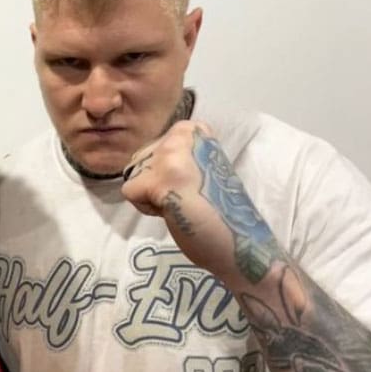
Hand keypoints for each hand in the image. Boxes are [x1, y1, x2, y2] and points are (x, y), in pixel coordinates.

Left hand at [121, 120, 281, 285]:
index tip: (192, 179)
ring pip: (136, 170)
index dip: (170, 162)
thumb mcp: (207, 166)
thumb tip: (155, 157)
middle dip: (158, 178)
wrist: (240, 240)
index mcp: (197, 131)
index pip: (165, 139)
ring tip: (178, 204)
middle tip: (184, 196)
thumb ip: (185, 155)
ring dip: (151, 190)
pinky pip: (130, 190)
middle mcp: (181, 137)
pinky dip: (145, 207)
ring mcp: (168, 157)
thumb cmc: (224, 207)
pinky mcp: (156, 181)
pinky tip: (169, 213)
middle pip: (147, 155)